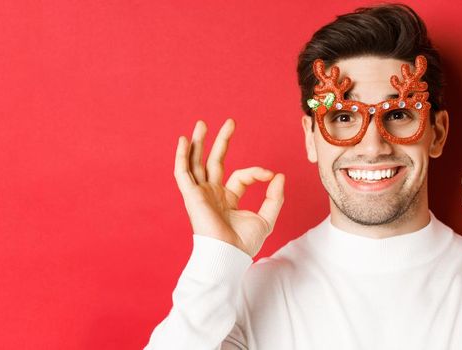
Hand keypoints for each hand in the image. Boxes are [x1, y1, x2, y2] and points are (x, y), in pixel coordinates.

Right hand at [173, 119, 284, 256]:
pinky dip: (182, 156)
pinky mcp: (191, 196)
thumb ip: (275, 197)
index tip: (271, 175)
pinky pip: (183, 173)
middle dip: (221, 141)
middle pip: (214, 161)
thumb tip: (279, 175)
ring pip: (196, 162)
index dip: (257, 172)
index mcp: (228, 199)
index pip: (241, 175)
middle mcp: (212, 194)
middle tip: (230, 122)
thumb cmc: (244, 244)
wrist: (228, 255)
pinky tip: (185, 140)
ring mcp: (200, 194)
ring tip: (202, 123)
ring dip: (198, 143)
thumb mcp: (267, 218)